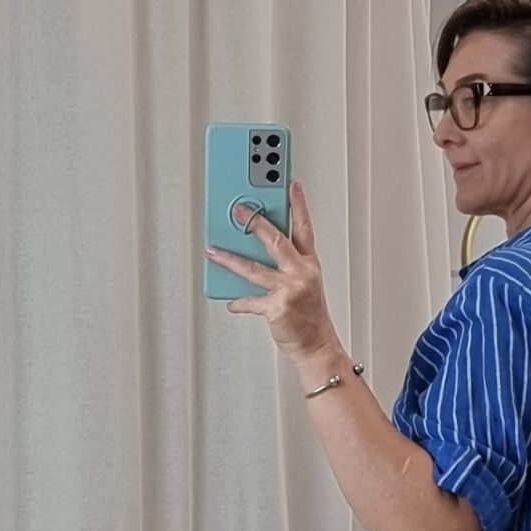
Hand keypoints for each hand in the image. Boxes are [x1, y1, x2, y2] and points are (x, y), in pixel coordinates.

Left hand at [206, 182, 338, 363]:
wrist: (317, 346)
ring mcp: (290, 290)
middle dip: (255, 221)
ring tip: (212, 251)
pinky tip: (231, 301)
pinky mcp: (277, 308)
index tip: (291, 184)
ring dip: (229, 259)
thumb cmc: (309, 316)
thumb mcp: (304, 284)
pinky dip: (239, 302)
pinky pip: (251, 301)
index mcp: (309, 264)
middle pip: (276, 240)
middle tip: (238, 208)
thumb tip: (254, 250)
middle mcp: (301, 273)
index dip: (298, 205)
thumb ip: (284, 264)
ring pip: (254, 269)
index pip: (304, 228)